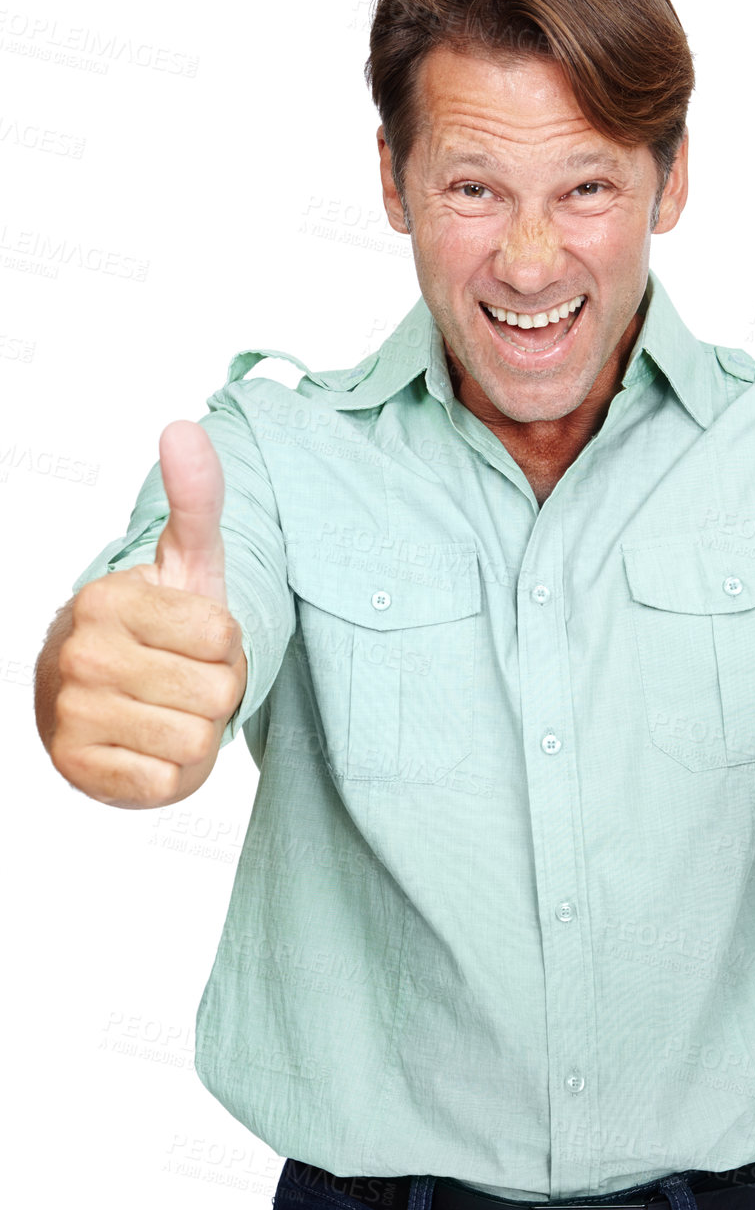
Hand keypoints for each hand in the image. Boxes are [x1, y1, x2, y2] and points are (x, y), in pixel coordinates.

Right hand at [49, 422, 247, 809]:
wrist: (102, 704)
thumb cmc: (157, 630)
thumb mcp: (186, 563)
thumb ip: (196, 499)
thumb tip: (184, 427)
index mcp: (109, 599)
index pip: (224, 635)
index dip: (226, 644)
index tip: (195, 640)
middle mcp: (82, 653)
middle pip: (216, 692)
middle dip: (215, 692)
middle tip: (182, 681)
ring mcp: (73, 712)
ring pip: (194, 741)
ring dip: (193, 734)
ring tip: (165, 712)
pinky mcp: (76, 768)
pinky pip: (164, 782)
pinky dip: (167, 773)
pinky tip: (144, 747)